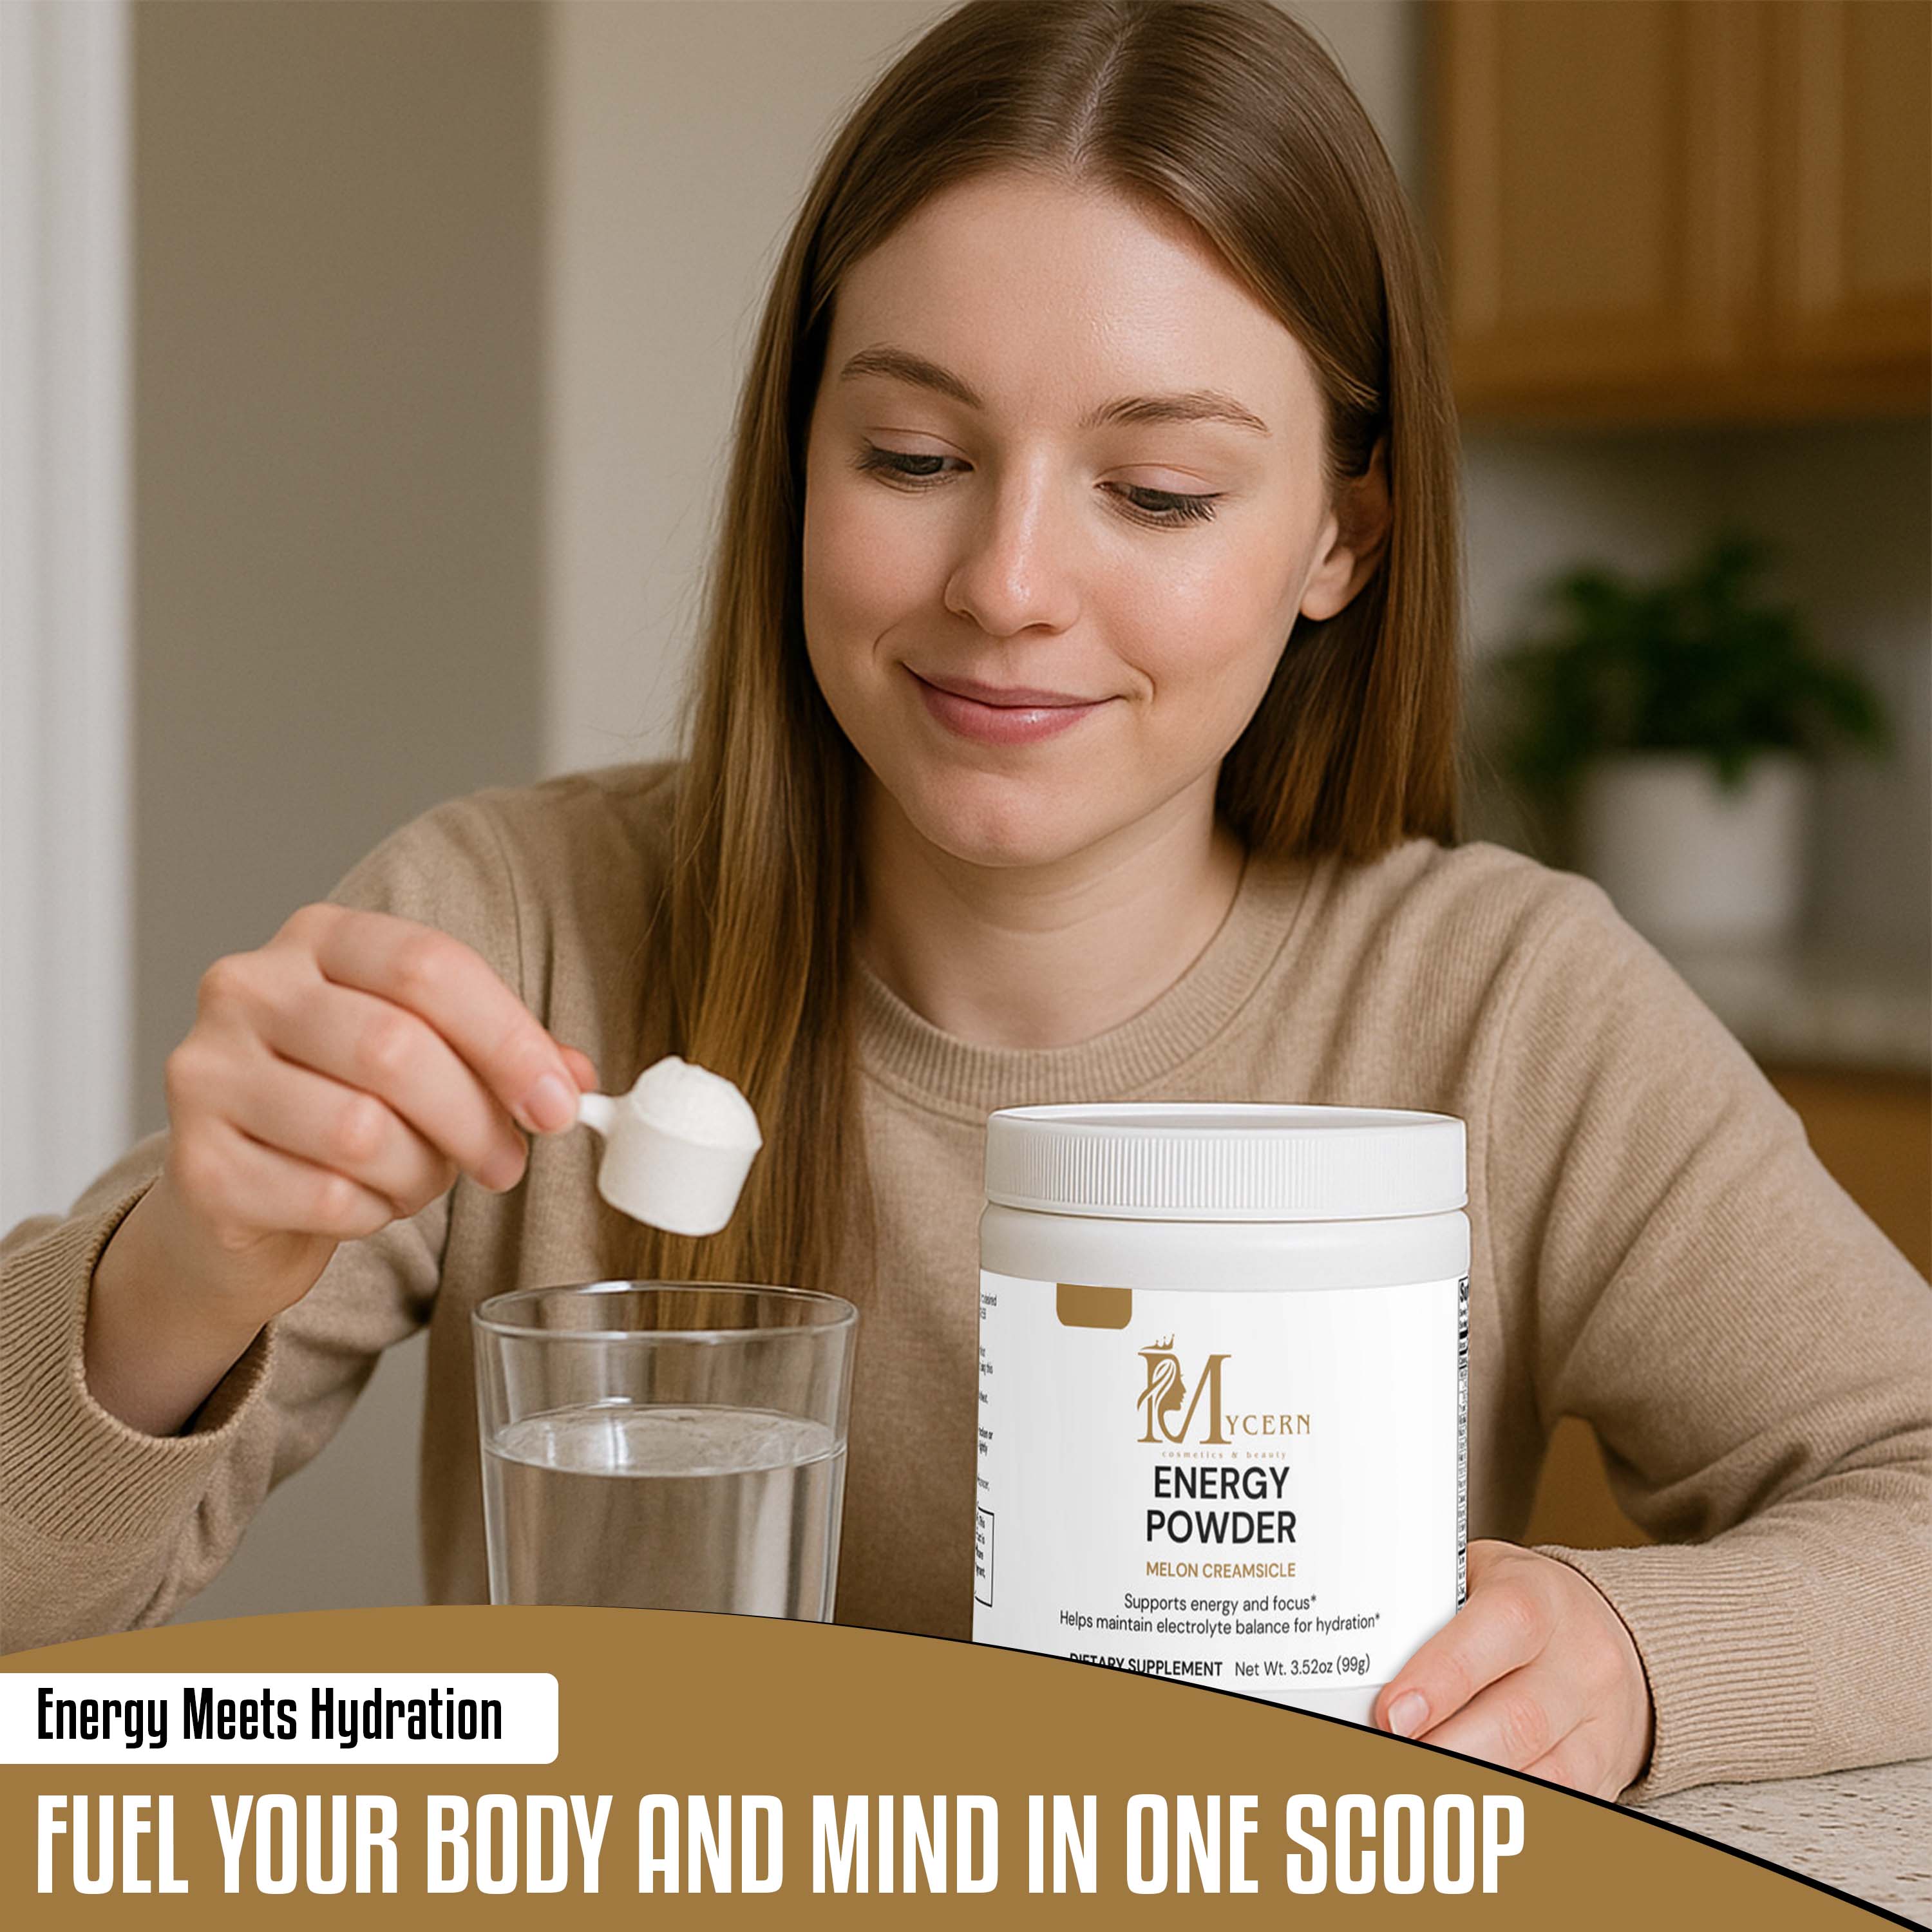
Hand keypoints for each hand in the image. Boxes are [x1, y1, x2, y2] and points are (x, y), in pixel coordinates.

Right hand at [148, 901, 599, 1330]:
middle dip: (476, 1119)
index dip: (509, 1039)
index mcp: (318, 939)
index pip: (430, 966)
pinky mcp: (196, 1164)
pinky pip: (326, 1196)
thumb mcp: (426, 1058)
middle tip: (507, 1163)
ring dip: (421, 1173)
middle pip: (397, 1048)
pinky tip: (366, 1203)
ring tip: (421, 1178)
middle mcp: (248, 988)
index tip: (560, 1102)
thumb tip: (575, 1080)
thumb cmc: (339, 1107)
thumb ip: (500, 1056)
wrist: (234, 1199)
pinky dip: (372, 1212)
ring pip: (362, 1131)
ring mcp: (207, 1072)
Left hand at [1371, 1540, 1654, 1799]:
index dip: (1446, 1674)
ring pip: (1541, 1773)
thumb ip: (1427, 1612)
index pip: (1501, 1626)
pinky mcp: (1603, 1770)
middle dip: (1445, 1748)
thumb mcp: (1475, 1581)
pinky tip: (1464, 1812)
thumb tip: (1361, 1657)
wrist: (1606, 1640)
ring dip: (1472, 1789)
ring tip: (1418, 1791)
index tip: (1394, 1712)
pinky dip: (1506, 1811)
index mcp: (1538, 1596)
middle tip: (1391, 1757)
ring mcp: (1600, 1720)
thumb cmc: (1522, 1608)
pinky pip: (1557, 1800)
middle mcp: (1580, 1658)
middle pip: (1517, 1719)